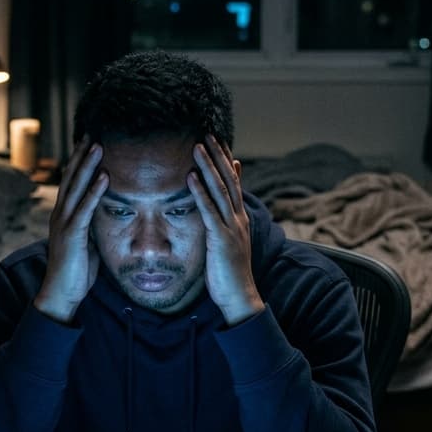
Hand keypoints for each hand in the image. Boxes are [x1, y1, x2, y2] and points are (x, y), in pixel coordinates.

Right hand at [34, 136, 108, 323]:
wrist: (61, 294)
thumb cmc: (75, 272)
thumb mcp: (86, 243)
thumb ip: (92, 227)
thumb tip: (105, 216)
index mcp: (64, 216)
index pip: (71, 182)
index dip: (79, 162)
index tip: (88, 142)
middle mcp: (60, 215)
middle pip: (70, 178)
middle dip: (81, 155)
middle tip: (92, 132)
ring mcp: (64, 224)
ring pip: (76, 188)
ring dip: (88, 166)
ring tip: (98, 145)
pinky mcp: (72, 235)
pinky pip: (85, 209)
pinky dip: (95, 192)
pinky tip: (105, 177)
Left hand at [187, 135, 263, 325]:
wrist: (239, 296)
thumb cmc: (229, 273)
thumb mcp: (229, 243)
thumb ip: (225, 223)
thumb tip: (219, 213)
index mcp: (239, 219)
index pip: (234, 183)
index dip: (226, 161)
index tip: (218, 141)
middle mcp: (238, 219)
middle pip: (229, 180)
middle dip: (218, 156)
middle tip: (208, 134)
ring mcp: (231, 228)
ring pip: (220, 190)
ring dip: (208, 167)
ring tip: (197, 147)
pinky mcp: (221, 239)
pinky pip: (209, 211)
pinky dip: (200, 193)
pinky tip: (191, 177)